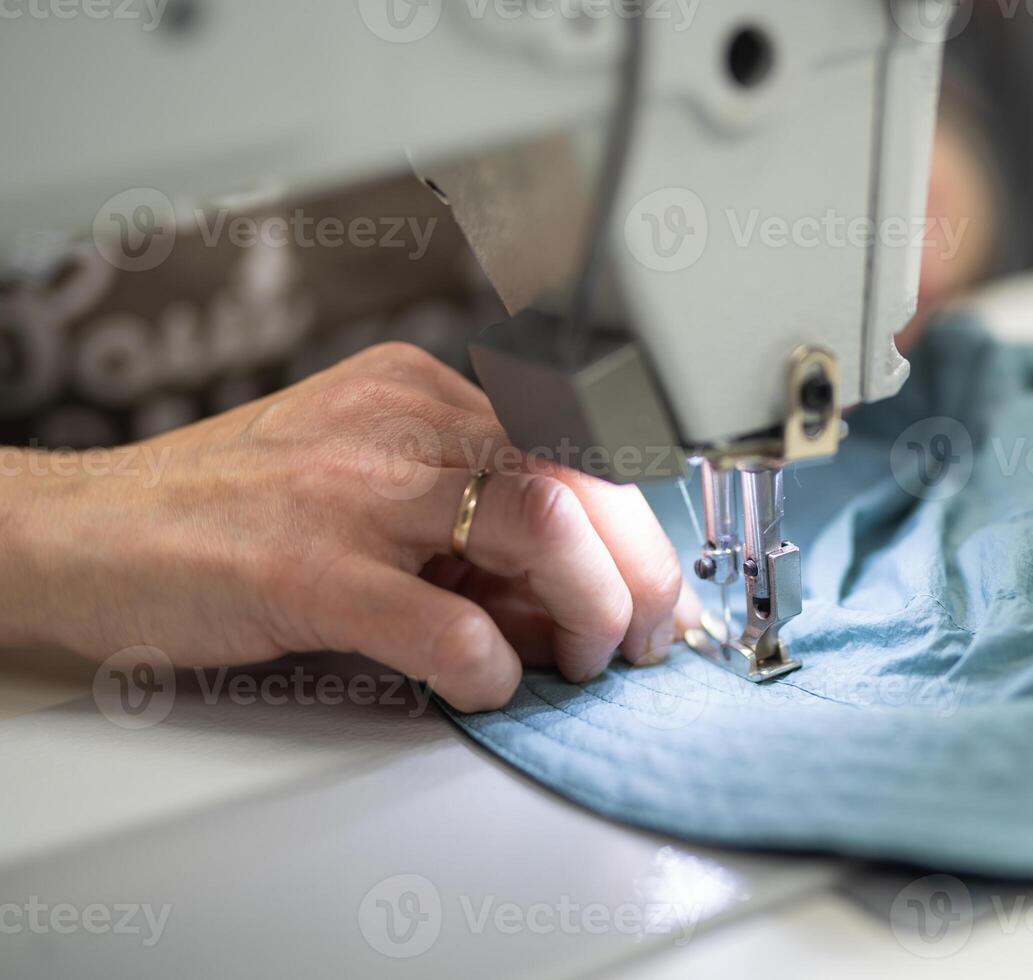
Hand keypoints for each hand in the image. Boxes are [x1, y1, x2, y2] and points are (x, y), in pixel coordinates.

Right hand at [0, 343, 701, 711]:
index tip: (655, 589)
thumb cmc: (227, 515)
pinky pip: (439, 616)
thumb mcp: (368, 491)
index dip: (637, 525)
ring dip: (587, 603)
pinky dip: (488, 660)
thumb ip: (466, 534)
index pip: (574, 443)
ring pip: (535, 521)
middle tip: (642, 637)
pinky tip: (487, 682)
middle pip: (576, 474)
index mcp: (420, 395)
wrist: (82, 531)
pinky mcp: (301, 566)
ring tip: (580, 658)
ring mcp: (350, 489)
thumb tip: (566, 609)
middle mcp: (397, 422)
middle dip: (636, 569)